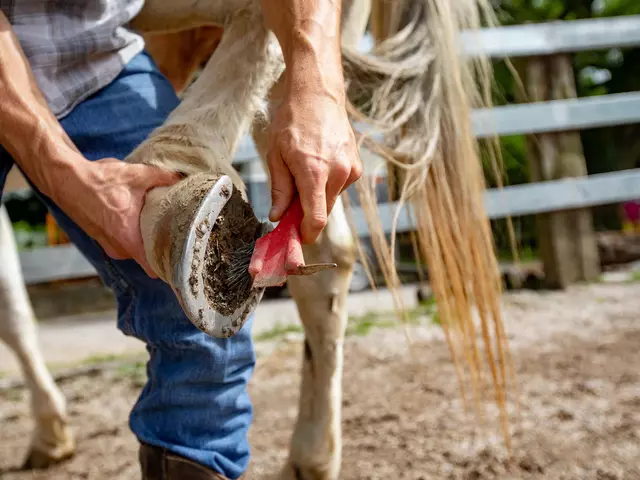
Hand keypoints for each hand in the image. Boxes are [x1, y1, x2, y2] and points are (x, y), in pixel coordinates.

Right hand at [53, 158, 179, 276]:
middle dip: (161, 245)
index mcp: (128, 239)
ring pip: (136, 249)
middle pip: (149, 257)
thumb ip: (163, 177)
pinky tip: (138, 219)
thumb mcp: (137, 175)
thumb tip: (183, 178)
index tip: (183, 260)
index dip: (169, 266)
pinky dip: (132, 235)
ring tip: (157, 222)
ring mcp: (109, 246)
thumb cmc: (99, 181)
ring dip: (145, 238)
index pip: (154, 267)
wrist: (67, 180)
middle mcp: (119, 248)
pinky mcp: (103, 240)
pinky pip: (124, 243)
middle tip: (176, 232)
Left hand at [267, 92, 361, 243]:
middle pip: (323, 212)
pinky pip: (339, 187)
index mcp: (315, 172)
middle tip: (289, 205)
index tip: (296, 238)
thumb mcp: (276, 155)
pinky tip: (318, 164)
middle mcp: (338, 173)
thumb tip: (278, 216)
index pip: (316, 219)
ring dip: (316, 197)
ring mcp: (351, 170)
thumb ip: (280, 189)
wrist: (318, 95)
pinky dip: (326, 185)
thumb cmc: (293, 121)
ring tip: (303, 172)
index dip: (306, 234)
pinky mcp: (357, 167)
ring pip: (331, 200)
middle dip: (306, 215)